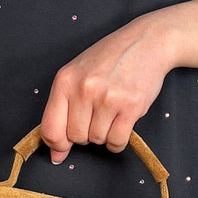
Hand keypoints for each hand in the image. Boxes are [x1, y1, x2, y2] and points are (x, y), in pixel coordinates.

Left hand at [40, 13, 178, 164]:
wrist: (146, 42)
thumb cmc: (109, 59)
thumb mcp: (78, 75)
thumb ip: (62, 111)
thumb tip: (56, 154)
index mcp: (65, 81)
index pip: (50, 129)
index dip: (57, 144)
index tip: (63, 147)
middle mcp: (84, 89)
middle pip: (76, 137)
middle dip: (85, 134)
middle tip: (96, 116)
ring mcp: (108, 98)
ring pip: (98, 140)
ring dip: (104, 134)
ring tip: (111, 113)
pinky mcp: (131, 106)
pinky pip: (117, 141)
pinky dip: (118, 141)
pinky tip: (121, 124)